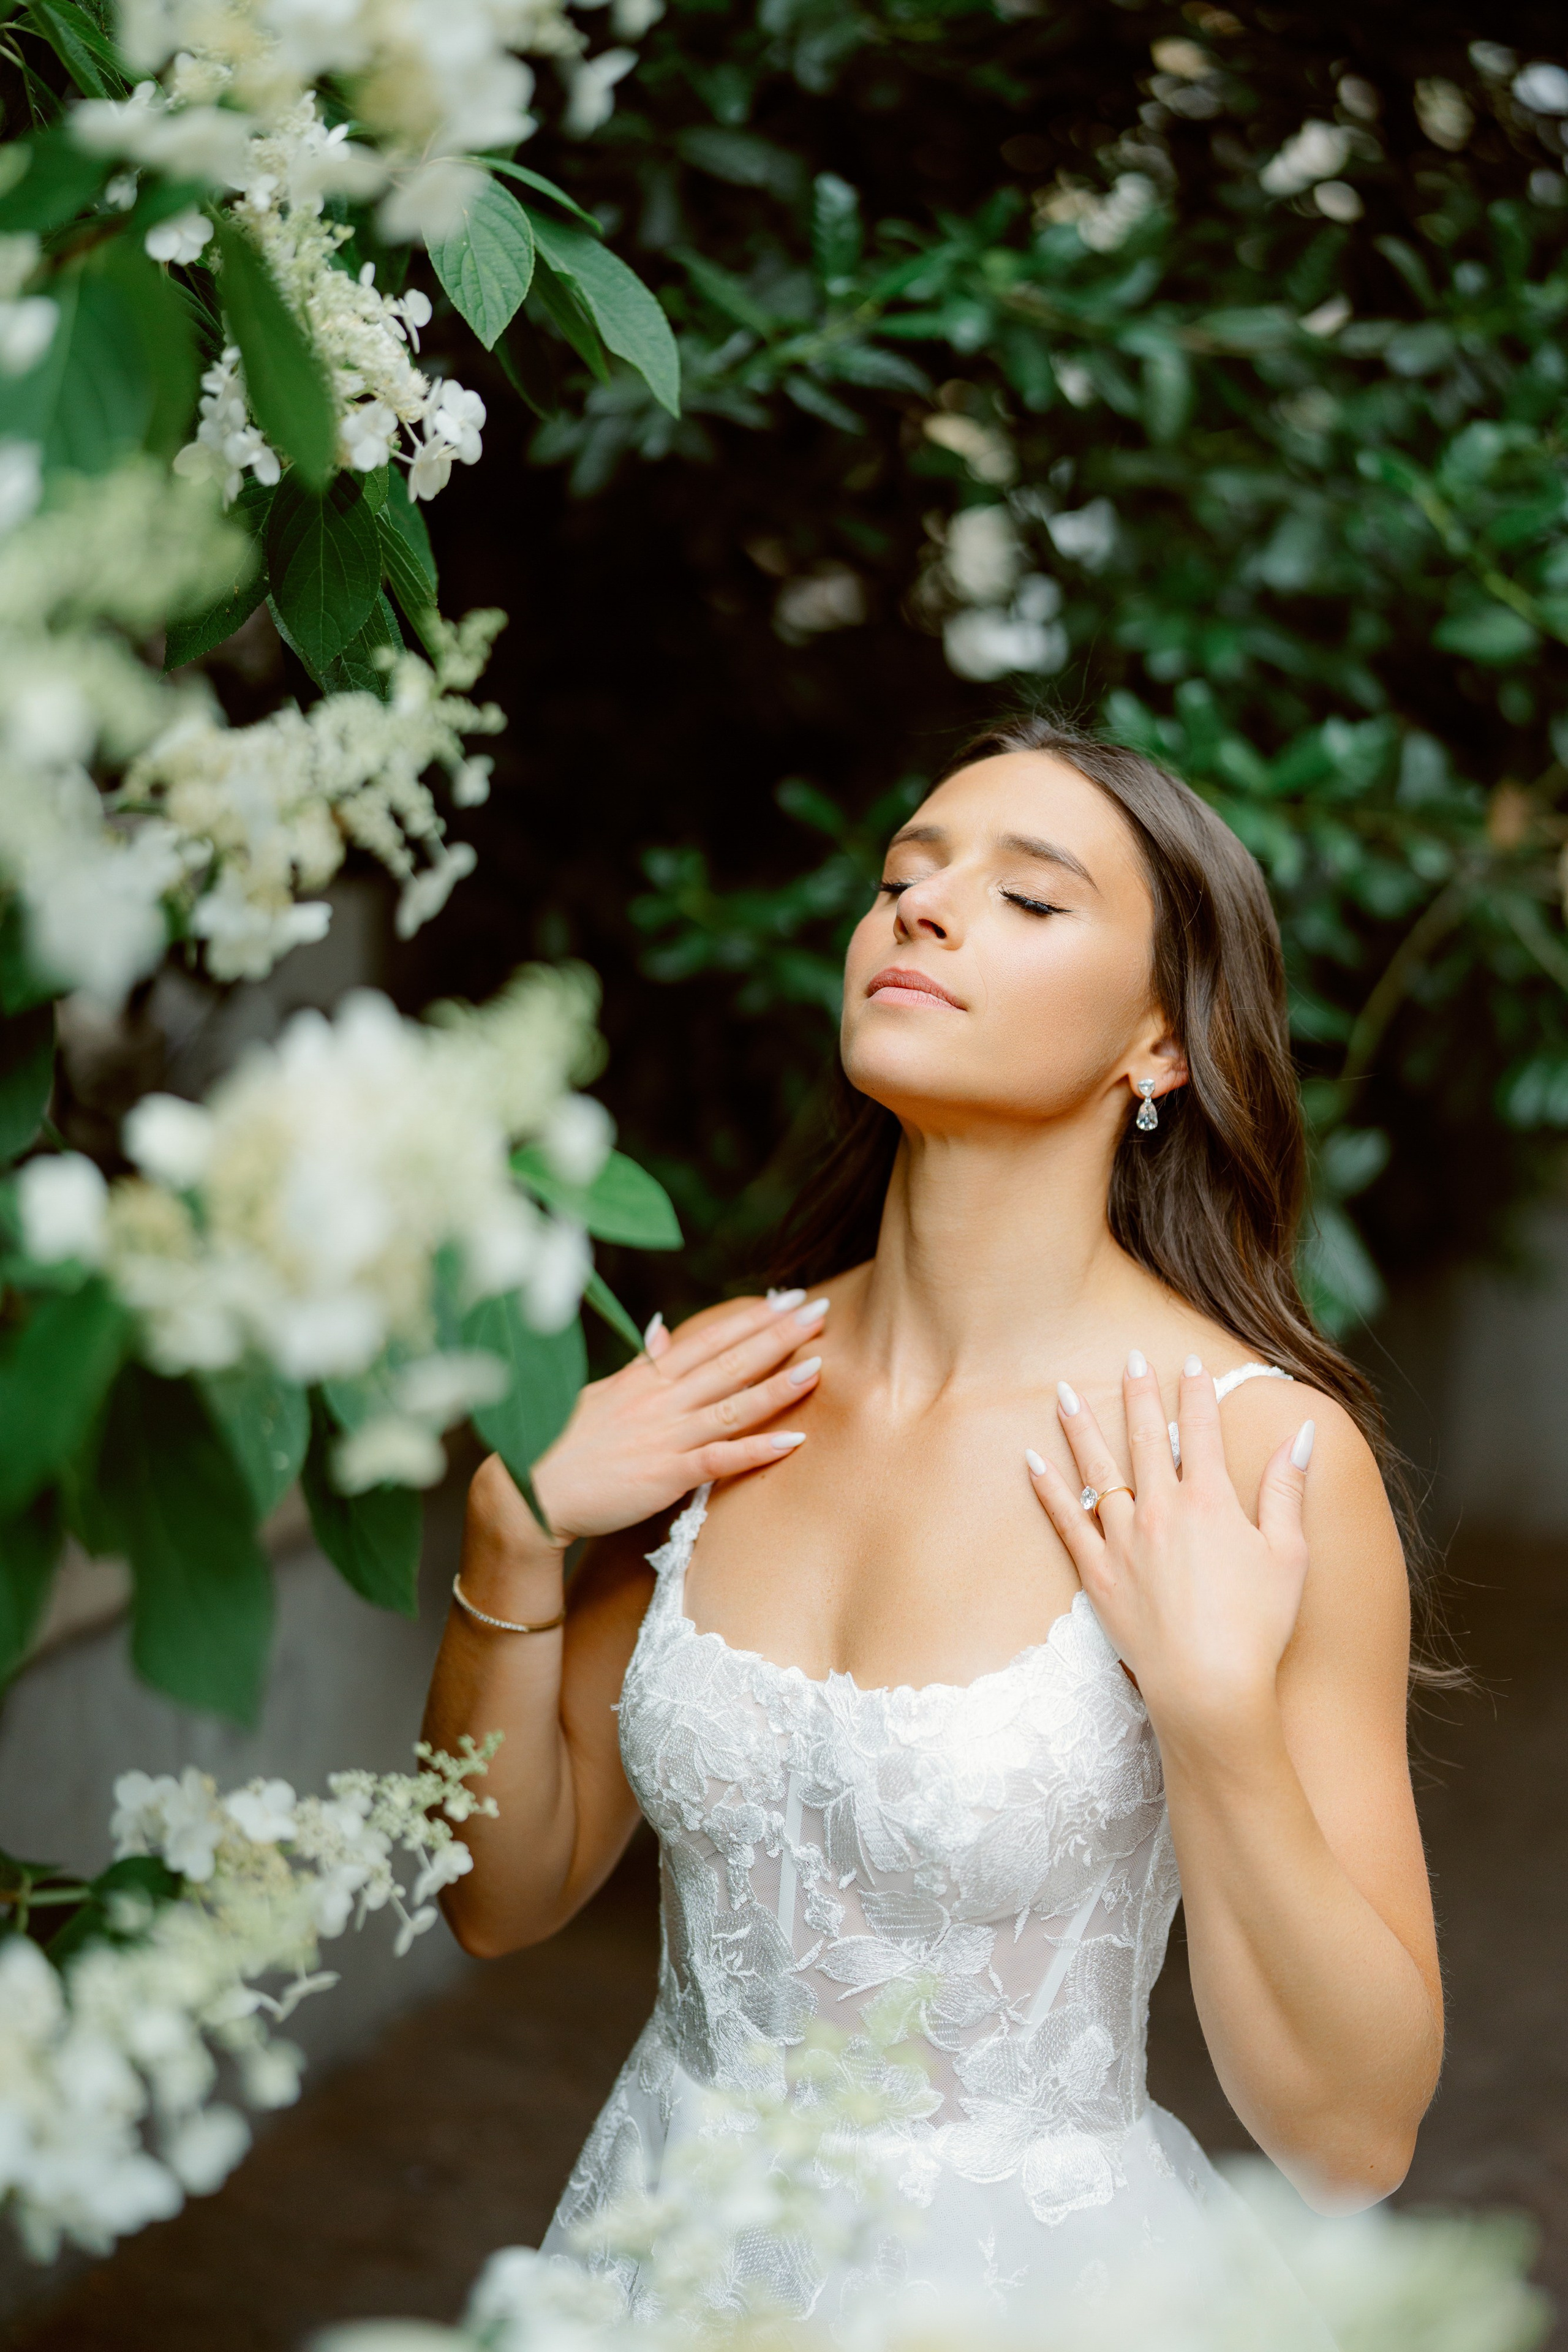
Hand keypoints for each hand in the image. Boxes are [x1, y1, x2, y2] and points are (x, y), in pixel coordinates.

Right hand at [526, 1289, 828, 1544]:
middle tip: (819, 1310)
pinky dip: (757, 1449)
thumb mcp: (602, 1393)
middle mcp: (661, 1400)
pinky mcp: (666, 1475)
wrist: (530, 1492)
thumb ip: (640, 1365)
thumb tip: (662, 1331)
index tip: (786, 1298)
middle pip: (730, 1361)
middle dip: (777, 1334)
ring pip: (733, 1404)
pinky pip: (720, 1460)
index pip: (708, 1339)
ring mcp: (665, 1436)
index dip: (750, 1318)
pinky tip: (793, 1440)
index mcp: (646, 1377)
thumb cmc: (563, 1443)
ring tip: (819, 1364)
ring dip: (778, 1385)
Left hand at [1024, 1353, 1314, 1740]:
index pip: (1202, 1431)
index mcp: (1211, 1502)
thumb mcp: (1290, 1554)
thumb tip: (1301, 1435)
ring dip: (1081, 1426)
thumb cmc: (1259, 1627)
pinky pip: (1066, 1520)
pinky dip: (1047, 1488)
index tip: (1191, 1362)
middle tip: (1129, 1357)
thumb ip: (1288, 1490)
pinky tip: (1031, 1460)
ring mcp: (1124, 1541)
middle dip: (1139, 1393)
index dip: (1197, 1393)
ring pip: (1097, 1469)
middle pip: (1147, 1438)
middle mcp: (1162, 1510)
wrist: (1210, 1687)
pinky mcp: (1097, 1574)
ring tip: (1063, 1391)